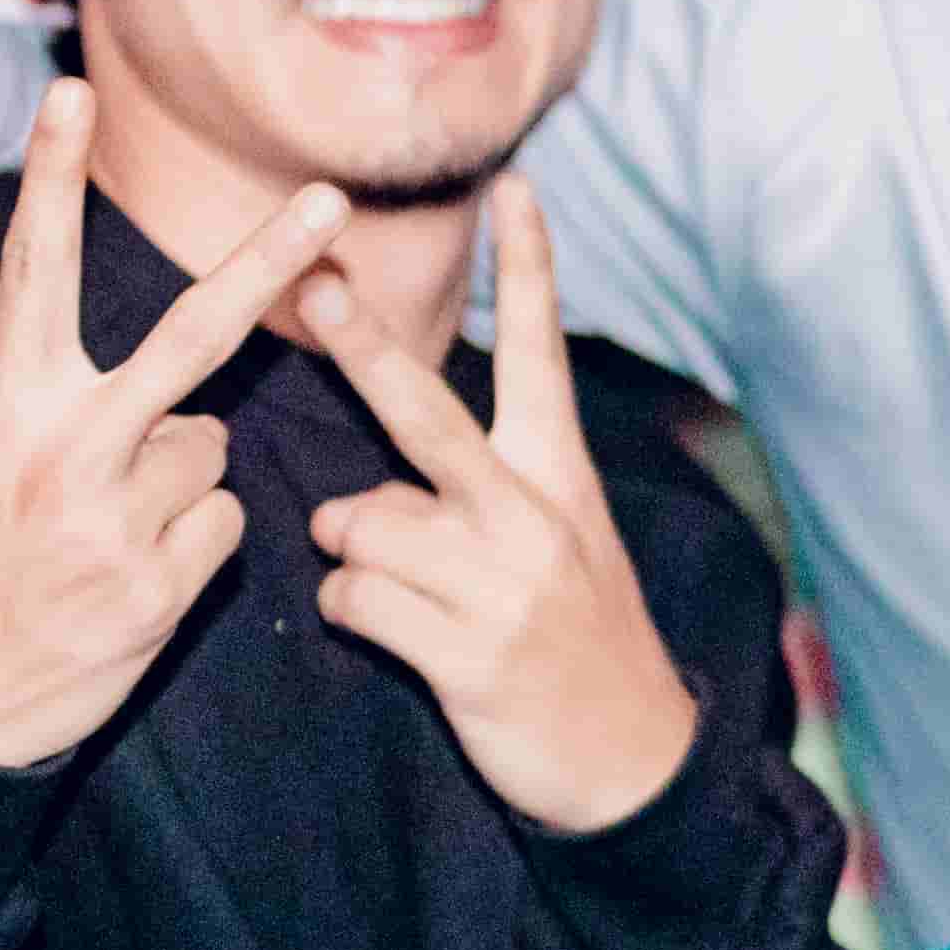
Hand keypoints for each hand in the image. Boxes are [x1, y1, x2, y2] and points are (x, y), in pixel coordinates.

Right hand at [0, 83, 331, 769]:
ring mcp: (118, 524)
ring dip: (177, 479)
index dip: (53, 176)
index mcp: (2, 409)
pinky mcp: (160, 591)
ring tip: (103, 533)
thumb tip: (158, 396)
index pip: (33, 272)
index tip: (76, 91)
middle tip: (330, 194)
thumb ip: (44, 411)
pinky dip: (191, 546)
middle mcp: (65, 453)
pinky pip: (219, 528)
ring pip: (209, 450)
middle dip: (266, 260)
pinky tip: (128, 581)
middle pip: (192, 335)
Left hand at [294, 186, 701, 836]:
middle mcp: (533, 516)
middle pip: (428, 416)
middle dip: (365, 349)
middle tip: (316, 285)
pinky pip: (354, 602)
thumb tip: (353, 503)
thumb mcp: (553, 548)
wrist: (634, 763)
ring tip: (393, 588)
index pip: (540, 355)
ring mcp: (503, 585)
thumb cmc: (576, 638)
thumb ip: (462, 503)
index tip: (514, 187)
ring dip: (351, 553)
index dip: (529, 269)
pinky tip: (390, 634)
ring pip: (363, 526)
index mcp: (560, 476)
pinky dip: (349, 612)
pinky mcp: (468, 654)